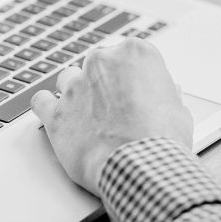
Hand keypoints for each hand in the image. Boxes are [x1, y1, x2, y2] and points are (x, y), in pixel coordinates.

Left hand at [30, 38, 193, 195]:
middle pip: (99, 65)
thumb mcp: (179, 112)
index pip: (131, 56)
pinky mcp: (56, 113)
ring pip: (68, 79)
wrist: (141, 167)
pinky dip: (48, 108)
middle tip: (117, 111)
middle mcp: (102, 62)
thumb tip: (167, 94)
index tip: (137, 94)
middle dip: (105, 85)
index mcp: (136, 54)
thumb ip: (166, 96)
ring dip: (77, 94)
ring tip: (90, 118)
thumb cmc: (163, 140)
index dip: (134, 78)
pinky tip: (59, 118)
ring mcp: (75, 86)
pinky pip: (41, 101)